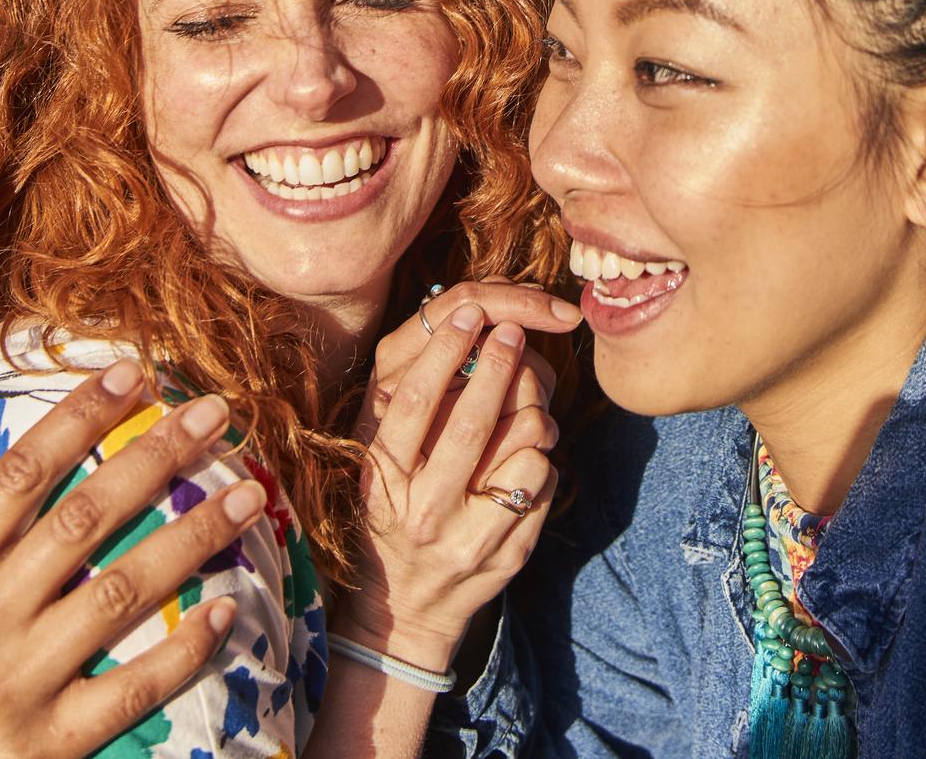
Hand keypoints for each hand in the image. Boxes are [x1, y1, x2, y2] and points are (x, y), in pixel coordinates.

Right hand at [0, 362, 267, 758]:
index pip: (21, 474)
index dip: (78, 417)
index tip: (132, 373)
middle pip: (84, 518)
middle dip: (156, 457)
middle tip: (217, 414)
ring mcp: (22, 680)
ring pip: (121, 592)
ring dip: (192, 539)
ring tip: (250, 496)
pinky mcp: (50, 742)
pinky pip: (129, 691)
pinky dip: (181, 652)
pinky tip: (226, 611)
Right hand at [341, 299, 561, 672]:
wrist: (405, 612)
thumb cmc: (391, 520)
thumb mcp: (379, 473)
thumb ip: (402, 418)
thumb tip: (455, 340)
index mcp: (384, 481)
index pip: (414, 403)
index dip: (443, 349)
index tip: (468, 313)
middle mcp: (422, 511)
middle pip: (473, 422)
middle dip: (499, 365)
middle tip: (513, 332)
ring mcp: (469, 538)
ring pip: (525, 449)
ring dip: (534, 417)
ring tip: (524, 411)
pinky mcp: (510, 555)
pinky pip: (546, 483)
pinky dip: (544, 460)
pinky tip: (527, 461)